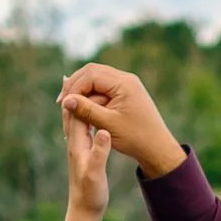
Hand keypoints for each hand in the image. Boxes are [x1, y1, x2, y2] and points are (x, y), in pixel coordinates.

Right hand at [59, 63, 184, 179]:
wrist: (158, 148)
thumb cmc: (136, 138)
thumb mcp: (108, 125)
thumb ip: (87, 110)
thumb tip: (66, 101)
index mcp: (124, 83)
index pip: (91, 75)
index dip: (74, 88)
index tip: (63, 103)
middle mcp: (126, 79)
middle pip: (92, 72)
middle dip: (75, 86)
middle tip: (62, 102)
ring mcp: (126, 85)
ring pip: (96, 80)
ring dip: (82, 92)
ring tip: (70, 107)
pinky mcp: (125, 93)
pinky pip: (103, 89)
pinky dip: (91, 97)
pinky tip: (82, 108)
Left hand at [59, 86, 111, 216]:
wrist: (83, 211)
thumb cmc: (90, 194)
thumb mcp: (97, 174)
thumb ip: (100, 153)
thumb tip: (104, 132)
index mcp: (77, 143)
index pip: (78, 111)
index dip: (85, 94)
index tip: (95, 79)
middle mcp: (74, 141)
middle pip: (74, 110)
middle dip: (79, 92)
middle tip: (85, 72)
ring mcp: (78, 146)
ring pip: (77, 117)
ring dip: (81, 101)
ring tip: (86, 84)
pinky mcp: (83, 151)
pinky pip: (84, 126)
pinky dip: (86, 114)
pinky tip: (91, 110)